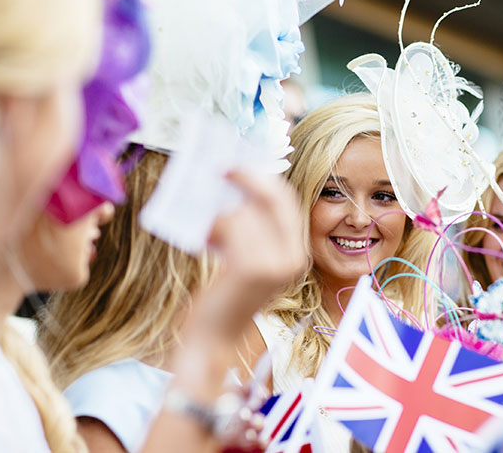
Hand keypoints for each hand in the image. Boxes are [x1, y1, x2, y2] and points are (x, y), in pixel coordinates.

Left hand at [210, 171, 306, 295]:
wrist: (213, 337)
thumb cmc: (226, 295)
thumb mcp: (248, 257)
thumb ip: (252, 228)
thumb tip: (235, 184)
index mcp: (296, 254)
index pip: (289, 202)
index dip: (267, 179)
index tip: (243, 164)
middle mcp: (294, 258)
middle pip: (276, 199)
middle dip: (249, 178)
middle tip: (224, 168)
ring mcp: (276, 263)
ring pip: (246, 212)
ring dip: (220, 216)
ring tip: (209, 233)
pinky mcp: (252, 267)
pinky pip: (232, 226)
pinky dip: (213, 229)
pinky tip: (206, 244)